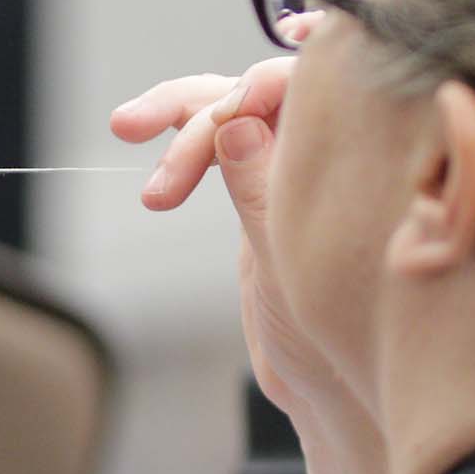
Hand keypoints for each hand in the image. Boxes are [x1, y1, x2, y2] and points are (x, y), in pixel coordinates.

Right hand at [110, 43, 359, 438]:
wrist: (324, 385)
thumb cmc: (332, 338)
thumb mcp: (289, 269)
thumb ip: (263, 193)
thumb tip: (236, 122)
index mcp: (349, 157)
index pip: (295, 88)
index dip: (246, 92)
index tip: (206, 126)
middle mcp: (324, 149)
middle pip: (257, 89)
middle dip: (196, 105)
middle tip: (130, 130)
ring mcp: (291, 164)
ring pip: (232, 109)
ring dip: (178, 110)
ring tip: (126, 124)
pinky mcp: (264, 183)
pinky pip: (224, 140)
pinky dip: (187, 135)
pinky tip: (154, 140)